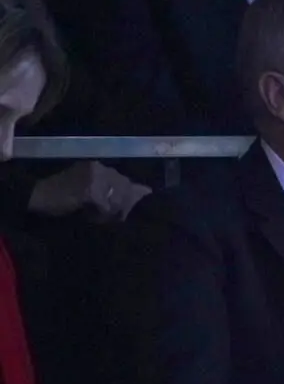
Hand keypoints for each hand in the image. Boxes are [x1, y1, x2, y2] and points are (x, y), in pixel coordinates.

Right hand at [28, 161, 150, 220]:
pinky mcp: (88, 189)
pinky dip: (99, 215)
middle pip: (125, 190)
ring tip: (97, 217)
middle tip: (110, 217)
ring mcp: (94, 177)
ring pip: (116, 199)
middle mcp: (100, 167)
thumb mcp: (91, 190)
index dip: (130, 198)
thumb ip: (115, 190)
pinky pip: (104, 207)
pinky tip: (89, 216)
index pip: (126, 181)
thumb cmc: (63, 196)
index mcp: (101, 166)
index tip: (128, 209)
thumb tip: (148, 191)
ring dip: (110, 212)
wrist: (37, 196)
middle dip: (121, 206)